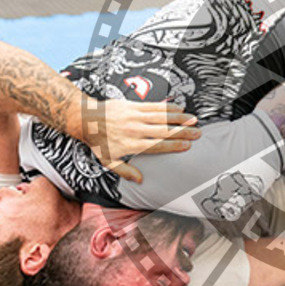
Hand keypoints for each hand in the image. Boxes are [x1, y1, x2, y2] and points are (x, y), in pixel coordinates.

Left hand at [83, 100, 199, 182]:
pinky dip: (168, 107)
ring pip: (162, 117)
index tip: (187, 146)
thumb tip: (140, 180)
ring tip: (194, 120)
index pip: (158, 145)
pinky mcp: (134, 105)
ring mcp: (135, 116)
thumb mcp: (108, 161)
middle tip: (197, 132)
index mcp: (131, 144)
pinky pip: (154, 106)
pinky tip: (180, 108)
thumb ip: (125, 171)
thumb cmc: (98, 142)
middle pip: (164, 131)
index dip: (174, 145)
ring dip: (180, 118)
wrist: (86, 119)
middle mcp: (135, 130)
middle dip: (183, 131)